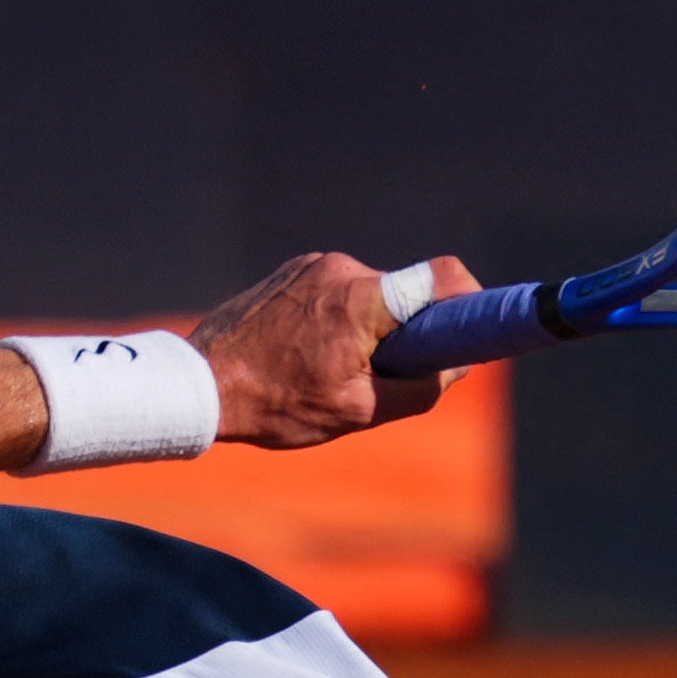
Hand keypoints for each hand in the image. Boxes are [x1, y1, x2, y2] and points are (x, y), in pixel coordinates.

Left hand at [191, 252, 478, 449]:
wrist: (200, 385)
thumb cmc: (275, 404)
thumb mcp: (357, 412)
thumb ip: (419, 389)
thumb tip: (458, 367)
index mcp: (362, 301)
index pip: (443, 277)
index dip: (472, 299)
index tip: (476, 327)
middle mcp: (341, 269)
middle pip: (404, 295)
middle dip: (407, 333)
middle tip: (381, 377)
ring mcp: (312, 265)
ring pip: (369, 297)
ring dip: (367, 330)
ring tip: (328, 372)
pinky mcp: (292, 270)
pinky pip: (336, 292)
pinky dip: (337, 322)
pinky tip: (305, 356)